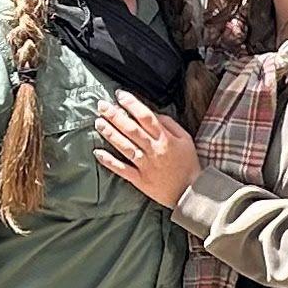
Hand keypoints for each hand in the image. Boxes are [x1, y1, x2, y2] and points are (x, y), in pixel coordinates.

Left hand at [93, 94, 198, 208]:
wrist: (190, 192)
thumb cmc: (188, 164)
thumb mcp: (185, 139)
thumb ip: (169, 124)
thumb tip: (152, 113)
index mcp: (165, 139)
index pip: (146, 117)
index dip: (132, 104)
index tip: (120, 95)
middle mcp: (154, 151)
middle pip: (132, 130)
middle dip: (115, 116)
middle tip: (101, 105)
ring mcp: (145, 166)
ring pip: (125, 147)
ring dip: (110, 134)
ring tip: (98, 123)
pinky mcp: (140, 180)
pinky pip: (122, 169)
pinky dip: (109, 161)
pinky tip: (98, 152)